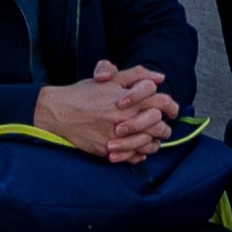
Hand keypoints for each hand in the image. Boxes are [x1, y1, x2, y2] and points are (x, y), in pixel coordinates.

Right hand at [33, 63, 172, 163]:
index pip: (162, 102)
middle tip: (163, 128)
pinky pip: (132, 157)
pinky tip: (138, 150)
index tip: (172, 111)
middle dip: (164, 127)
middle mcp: (126, 117)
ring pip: (148, 144)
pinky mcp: (108, 149)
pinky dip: (138, 155)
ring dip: (153, 142)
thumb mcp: (111, 78)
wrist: (59, 112)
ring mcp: (118, 135)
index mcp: (130, 98)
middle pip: (159, 125)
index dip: (171, 106)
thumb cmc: (85, 93)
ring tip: (152, 140)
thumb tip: (160, 78)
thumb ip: (137, 75)